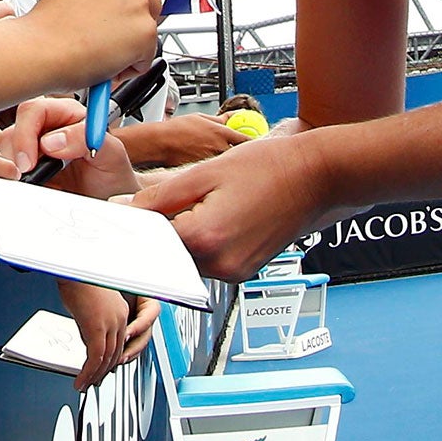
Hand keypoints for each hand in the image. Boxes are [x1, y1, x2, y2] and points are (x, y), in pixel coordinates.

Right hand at [7, 97, 137, 196]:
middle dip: (14, 155)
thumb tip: (51, 141)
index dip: (26, 134)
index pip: (34, 110)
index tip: (30, 162)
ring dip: (8, 168)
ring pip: (3, 149)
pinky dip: (6, 178)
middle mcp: (46, 128)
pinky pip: (4, 167)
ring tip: (26, 184)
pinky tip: (20, 188)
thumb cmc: (113, 175)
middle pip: (12, 129)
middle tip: (23, 177)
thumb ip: (85, 139)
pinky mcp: (23, 168)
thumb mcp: (111, 155)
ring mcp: (32, 148)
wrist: (111, 200)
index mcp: (67, 115)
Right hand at [21, 0, 161, 89]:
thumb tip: (107, 0)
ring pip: (151, 29)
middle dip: (137, 19)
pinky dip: (132, 66)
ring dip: (133, 44)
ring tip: (103, 49)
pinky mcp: (146, 33)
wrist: (40, 51)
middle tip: (110, 33)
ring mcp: (138, 5)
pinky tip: (107, 62)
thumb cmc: (46, 29)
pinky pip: (149, 55)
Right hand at [55, 283, 158, 390]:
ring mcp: (110, 323)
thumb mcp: (86, 303)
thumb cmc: (76, 277)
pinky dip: (88, 372)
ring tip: (85, 385)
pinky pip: (95, 357)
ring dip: (95, 376)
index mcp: (119, 311)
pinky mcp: (97, 328)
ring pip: (106, 359)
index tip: (100, 369)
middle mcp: (119, 318)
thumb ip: (90, 320)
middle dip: (103, 372)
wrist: (72, 266)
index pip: (118, 342)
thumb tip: (86, 334)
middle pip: (114, 353)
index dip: (109, 359)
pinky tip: (81, 379)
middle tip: (93, 382)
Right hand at [112, 113, 249, 168]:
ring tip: (221, 159)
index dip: (253, 141)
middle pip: (240, 154)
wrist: (159, 144)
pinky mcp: (204, 171)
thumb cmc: (176, 129)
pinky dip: (216, 167)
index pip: (246, 139)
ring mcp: (213, 162)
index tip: (256, 141)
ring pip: (228, 163)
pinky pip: (215, 169)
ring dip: (229, 161)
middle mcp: (220, 149)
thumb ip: (219, 119)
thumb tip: (231, 117)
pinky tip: (210, 165)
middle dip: (242, 154)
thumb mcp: (200, 118)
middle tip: (243, 153)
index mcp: (221, 133)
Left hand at [132, 130, 334, 281]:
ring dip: (183, 233)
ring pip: (186, 257)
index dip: (134, 224)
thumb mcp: (204, 173)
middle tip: (169, 199)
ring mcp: (234, 272)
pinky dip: (203, 240)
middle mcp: (219, 265)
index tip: (125, 215)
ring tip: (207, 202)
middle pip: (166, 253)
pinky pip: (208, 259)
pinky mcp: (243, 271)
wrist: (317, 177)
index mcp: (204, 240)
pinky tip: (219, 214)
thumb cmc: (269, 168)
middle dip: (160, 228)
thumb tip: (124, 211)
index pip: (147, 243)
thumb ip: (159, 197)